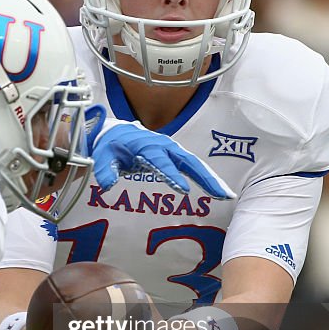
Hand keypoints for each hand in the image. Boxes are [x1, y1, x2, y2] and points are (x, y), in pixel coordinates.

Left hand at [88, 113, 233, 198]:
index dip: (172, 175)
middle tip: (219, 194)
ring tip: (226, 195)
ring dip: (211, 179)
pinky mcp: (175, 157)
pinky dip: (207, 178)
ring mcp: (172, 150)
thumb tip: (107, 184)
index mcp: (146, 145)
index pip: (161, 161)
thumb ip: (104, 169)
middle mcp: (163, 146)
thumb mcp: (102, 155)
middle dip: (204, 177)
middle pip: (188, 161)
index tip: (184, 190)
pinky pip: (194, 167)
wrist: (116, 134)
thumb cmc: (110, 146)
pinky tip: (218, 192)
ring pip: (195, 164)